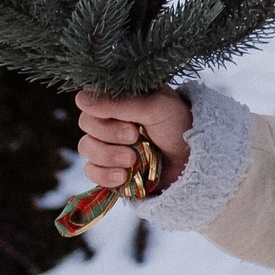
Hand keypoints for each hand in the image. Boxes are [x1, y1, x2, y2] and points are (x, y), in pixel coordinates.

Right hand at [75, 89, 192, 192]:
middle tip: (135, 137)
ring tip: (133, 160)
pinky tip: (124, 176)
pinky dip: (105, 175)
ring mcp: (109, 143)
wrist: (193, 161)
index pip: (89, 100)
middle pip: (86, 125)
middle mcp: (112, 118)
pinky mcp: (108, 167)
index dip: (103, 113)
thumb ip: (119, 103)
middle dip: (110, 135)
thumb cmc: (179, 126)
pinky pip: (91, 171)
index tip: (130, 122)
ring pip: (86, 148)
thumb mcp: (156, 108)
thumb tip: (80, 99)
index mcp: (122, 97)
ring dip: (109, 156)